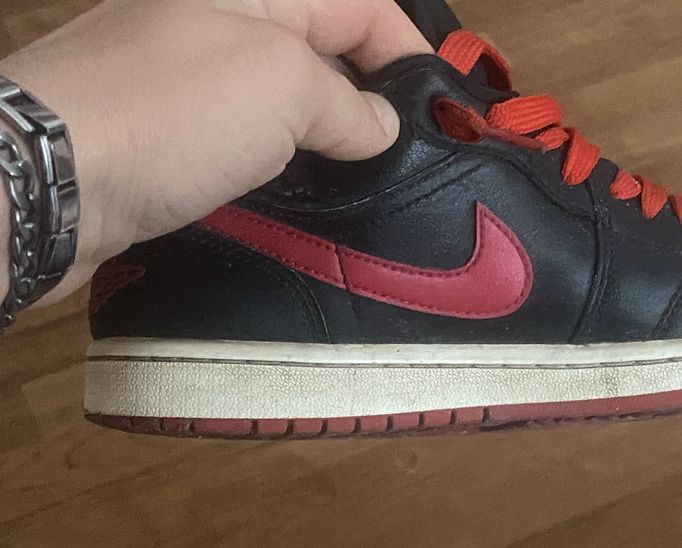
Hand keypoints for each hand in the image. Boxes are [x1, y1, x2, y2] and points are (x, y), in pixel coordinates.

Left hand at [0, 0, 431, 303]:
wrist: (51, 183)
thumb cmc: (167, 115)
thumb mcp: (283, 90)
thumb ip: (348, 105)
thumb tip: (379, 129)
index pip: (360, 6)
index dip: (408, 56)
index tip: (440, 116)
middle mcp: (225, 28)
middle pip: (327, 56)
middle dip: (372, 104)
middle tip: (408, 161)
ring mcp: (197, 85)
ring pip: (290, 109)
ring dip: (330, 148)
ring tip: (366, 190)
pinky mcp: (178, 140)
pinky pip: (252, 148)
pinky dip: (287, 173)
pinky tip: (307, 203)